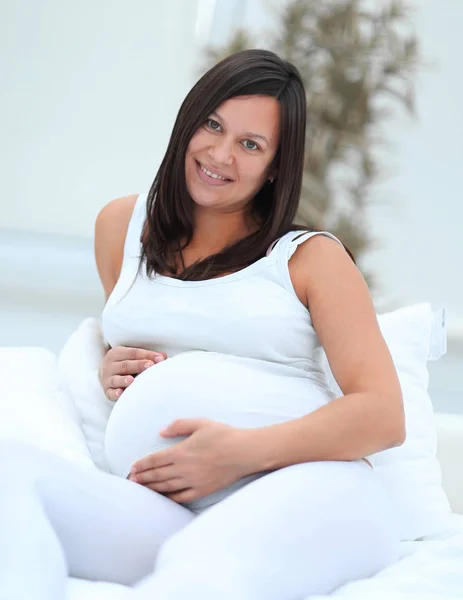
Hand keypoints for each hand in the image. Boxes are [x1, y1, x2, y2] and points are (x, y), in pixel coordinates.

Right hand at [99, 346, 166, 400]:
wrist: (105, 375)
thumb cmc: (124, 364)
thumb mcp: (133, 357)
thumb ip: (147, 357)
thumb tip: (163, 357)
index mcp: (117, 353)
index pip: (133, 353)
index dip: (147, 355)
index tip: (160, 358)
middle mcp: (110, 365)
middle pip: (126, 365)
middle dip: (138, 365)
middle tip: (150, 365)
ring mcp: (107, 379)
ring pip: (116, 379)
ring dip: (124, 380)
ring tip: (132, 380)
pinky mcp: (107, 391)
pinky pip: (110, 392)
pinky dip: (115, 393)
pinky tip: (120, 393)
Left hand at [129, 419, 257, 503]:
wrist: (244, 452)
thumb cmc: (224, 435)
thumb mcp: (201, 423)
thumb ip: (179, 425)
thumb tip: (161, 432)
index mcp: (182, 451)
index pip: (155, 460)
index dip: (142, 464)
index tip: (132, 468)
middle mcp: (184, 469)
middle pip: (157, 475)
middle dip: (142, 478)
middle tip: (131, 481)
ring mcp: (193, 482)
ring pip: (166, 487)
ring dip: (152, 488)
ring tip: (141, 489)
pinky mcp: (202, 490)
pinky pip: (181, 497)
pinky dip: (169, 498)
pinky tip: (162, 498)